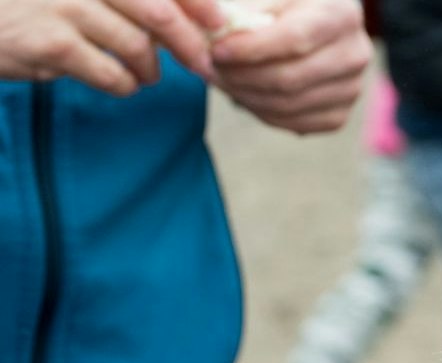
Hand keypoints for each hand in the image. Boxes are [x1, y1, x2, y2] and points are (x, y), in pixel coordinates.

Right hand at [0, 0, 221, 94]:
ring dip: (151, 69)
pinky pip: (111, 74)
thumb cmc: (32, 2)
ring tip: (147, 73)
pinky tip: (121, 82)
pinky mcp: (52, 44)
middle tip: (203, 65)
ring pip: (138, 47)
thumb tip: (191, 15)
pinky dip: (125, 85)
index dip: (198, 2)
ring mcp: (64, 7)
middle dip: (190, 45)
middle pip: (160, 14)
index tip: (219, 23)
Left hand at [211, 0, 367, 133]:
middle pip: (291, 78)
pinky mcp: (340, 114)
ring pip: (289, 104)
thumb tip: (215, 26)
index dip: (252, 49)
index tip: (215, 50)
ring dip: (244, 95)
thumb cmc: (283, 0)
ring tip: (217, 79)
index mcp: (341, 14)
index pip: (295, 39)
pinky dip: (260, 111)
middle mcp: (356, 53)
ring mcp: (352, 88)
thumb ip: (243, 6)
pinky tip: (240, 92)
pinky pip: (294, 123)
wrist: (311, 21)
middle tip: (207, 68)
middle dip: (241, 76)